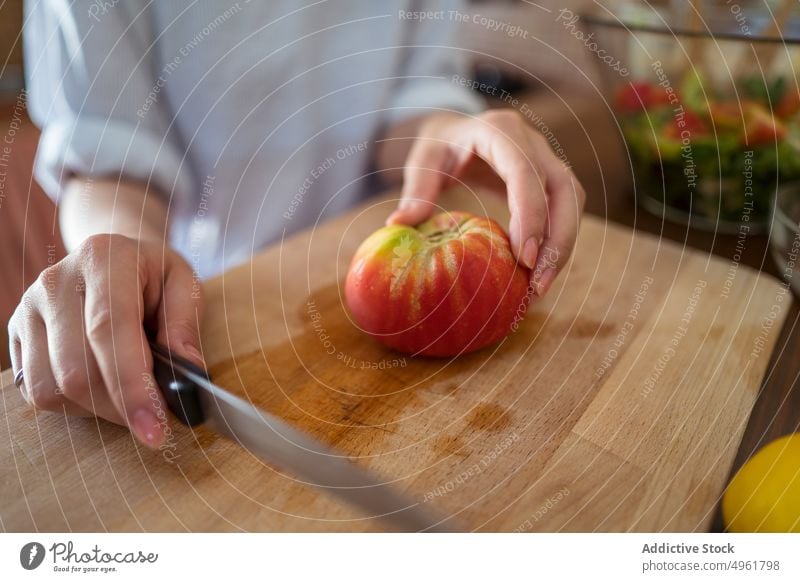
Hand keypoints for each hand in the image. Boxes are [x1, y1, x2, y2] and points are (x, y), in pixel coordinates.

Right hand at [7, 234, 203, 447]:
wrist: (113, 254)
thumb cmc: (154, 274)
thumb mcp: (185, 284)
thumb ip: (185, 325)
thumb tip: (185, 374)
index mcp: (103, 259)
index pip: (109, 330)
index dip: (132, 386)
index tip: (155, 428)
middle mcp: (56, 281)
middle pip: (76, 370)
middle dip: (120, 407)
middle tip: (152, 415)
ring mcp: (29, 308)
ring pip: (52, 388)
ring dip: (97, 409)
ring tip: (128, 394)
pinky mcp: (15, 333)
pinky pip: (35, 391)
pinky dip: (73, 405)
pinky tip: (101, 387)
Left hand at [387, 110, 585, 297]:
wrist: (457, 131)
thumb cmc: (439, 146)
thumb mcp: (422, 160)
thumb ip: (415, 189)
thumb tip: (397, 224)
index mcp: (501, 131)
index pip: (526, 172)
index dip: (531, 215)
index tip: (524, 258)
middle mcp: (533, 142)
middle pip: (564, 190)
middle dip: (558, 239)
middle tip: (537, 284)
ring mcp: (547, 158)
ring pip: (572, 202)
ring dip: (562, 246)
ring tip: (539, 287)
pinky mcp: (551, 179)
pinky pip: (565, 210)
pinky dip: (558, 242)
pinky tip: (538, 273)